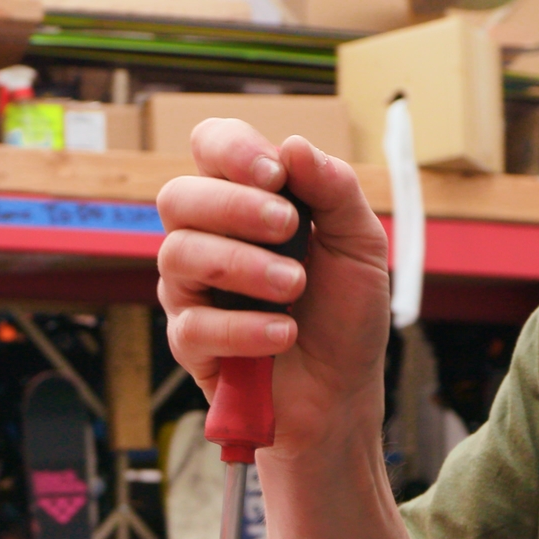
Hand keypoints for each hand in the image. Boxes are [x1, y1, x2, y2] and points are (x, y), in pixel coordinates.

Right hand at [156, 122, 391, 455]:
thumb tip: (295, 146)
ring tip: (294, 287)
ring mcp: (191, 289)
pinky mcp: (189, 342)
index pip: (210, 147)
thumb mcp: (360, 244)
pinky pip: (194, 323)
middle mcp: (207, 238)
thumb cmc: (345, 314)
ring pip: (179, 254)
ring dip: (244, 265)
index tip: (275, 174)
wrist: (342, 392)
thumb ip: (335, 191)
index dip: (231, 150)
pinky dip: (245, 327)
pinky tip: (284, 334)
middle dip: (233, 206)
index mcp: (245, 202)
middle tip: (288, 229)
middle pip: (178, 196)